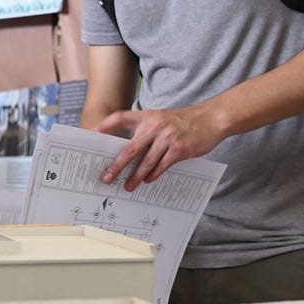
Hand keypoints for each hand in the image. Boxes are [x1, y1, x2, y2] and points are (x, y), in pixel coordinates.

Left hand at [95, 105, 227, 190]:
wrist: (211, 119)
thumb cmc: (184, 121)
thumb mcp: (162, 118)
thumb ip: (147, 130)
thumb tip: (128, 151)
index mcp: (147, 116)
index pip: (121, 117)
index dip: (105, 124)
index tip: (92, 133)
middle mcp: (154, 126)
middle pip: (129, 148)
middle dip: (117, 166)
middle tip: (107, 177)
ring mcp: (167, 138)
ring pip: (145, 162)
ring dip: (135, 177)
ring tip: (127, 186)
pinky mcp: (179, 149)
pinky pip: (161, 166)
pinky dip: (153, 175)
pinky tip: (147, 180)